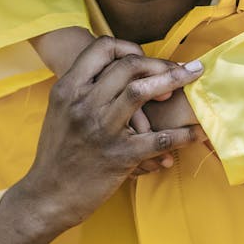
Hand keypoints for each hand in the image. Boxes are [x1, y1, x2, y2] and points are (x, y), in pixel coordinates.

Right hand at [14, 36, 204, 240]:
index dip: (129, 48)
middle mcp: (83, 104)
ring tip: (195, 77)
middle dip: (161, 63)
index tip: (145, 59)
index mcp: (68, 89)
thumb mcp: (59, 111)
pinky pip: (158, 139)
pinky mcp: (119, 156)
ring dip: (173, 80)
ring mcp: (101, 129)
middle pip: (128, 66)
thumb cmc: (56, 153)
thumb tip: (116, 71)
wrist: (45, 196)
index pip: (102, 48)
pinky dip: (182, 134)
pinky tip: (198, 132)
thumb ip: (83, 89)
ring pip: (140, 91)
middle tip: (184, 68)